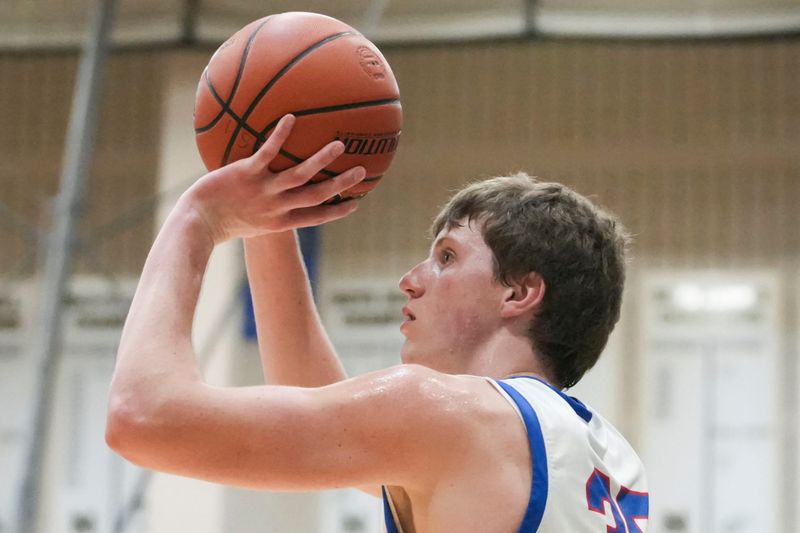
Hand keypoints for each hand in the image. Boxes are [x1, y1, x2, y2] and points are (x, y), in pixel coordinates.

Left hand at [184, 114, 365, 243]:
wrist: (195, 223)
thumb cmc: (215, 222)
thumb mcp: (244, 221)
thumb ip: (260, 209)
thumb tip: (265, 193)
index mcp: (279, 222)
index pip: (315, 217)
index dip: (337, 211)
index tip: (355, 204)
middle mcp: (276, 208)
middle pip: (316, 196)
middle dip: (340, 184)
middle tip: (361, 171)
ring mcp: (263, 191)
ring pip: (299, 176)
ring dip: (321, 161)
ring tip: (339, 145)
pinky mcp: (246, 174)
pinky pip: (267, 153)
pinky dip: (280, 137)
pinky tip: (290, 119)